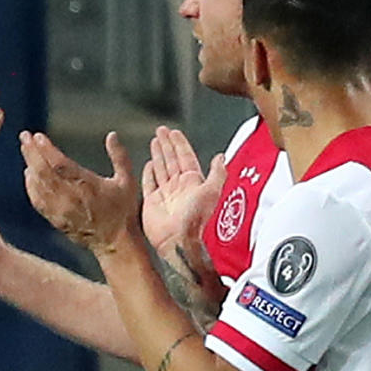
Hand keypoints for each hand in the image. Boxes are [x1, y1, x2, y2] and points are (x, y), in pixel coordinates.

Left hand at [23, 129, 143, 254]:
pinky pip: (37, 200)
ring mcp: (60, 210)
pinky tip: (29, 175)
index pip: (59, 163)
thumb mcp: (127, 182)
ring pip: (37, 184)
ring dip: (30, 165)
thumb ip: (120, 157)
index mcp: (86, 185)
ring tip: (25, 150)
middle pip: (42, 171)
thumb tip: (112, 135)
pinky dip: (30, 186)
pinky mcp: (56, 219)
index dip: (46, 148)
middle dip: (31, 152)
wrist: (115, 244)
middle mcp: (70, 197)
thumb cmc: (123, 212)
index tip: (37, 136)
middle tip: (24, 136)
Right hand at [140, 125, 223, 257]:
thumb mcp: (211, 192)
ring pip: (161, 168)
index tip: (174, 132)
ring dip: (158, 154)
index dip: (180, 144)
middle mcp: (179, 187)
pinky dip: (149, 173)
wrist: (177, 239)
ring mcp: (165, 194)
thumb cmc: (195, 219)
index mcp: (193, 182)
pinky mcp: (152, 202)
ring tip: (154, 140)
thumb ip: (217, 173)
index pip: (185, 157)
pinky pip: (150, 183)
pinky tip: (149, 164)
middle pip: (172, 159)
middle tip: (161, 130)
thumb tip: (222, 157)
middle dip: (167, 144)